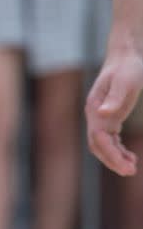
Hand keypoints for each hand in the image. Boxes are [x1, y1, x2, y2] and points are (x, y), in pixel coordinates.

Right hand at [85, 49, 142, 174]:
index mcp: (94, 109)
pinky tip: (130, 156)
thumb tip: (102, 114)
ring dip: (115, 159)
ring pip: (103, 146)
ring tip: (133, 167)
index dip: (111, 155)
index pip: (98, 139)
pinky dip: (118, 151)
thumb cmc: (127, 67)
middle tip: (132, 171)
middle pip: (97, 146)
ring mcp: (101, 118)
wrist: (126, 56)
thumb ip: (114, 98)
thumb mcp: (124, 82)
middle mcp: (94, 115)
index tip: (127, 166)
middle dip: (113, 161)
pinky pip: (110, 141)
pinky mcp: (110, 118)